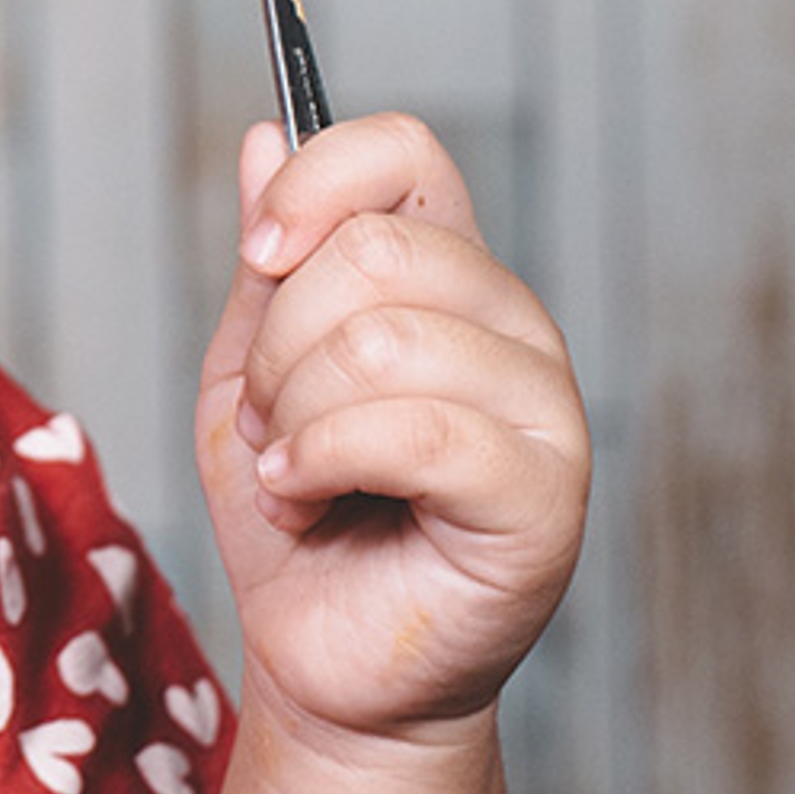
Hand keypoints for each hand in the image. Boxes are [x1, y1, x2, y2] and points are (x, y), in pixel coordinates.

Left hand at [194, 113, 587, 750]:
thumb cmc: (298, 517)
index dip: (313, 185)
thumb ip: (269, 262)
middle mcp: (511, 325)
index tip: (258, 254)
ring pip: (381, 339)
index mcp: (448, 277)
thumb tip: (267, 136)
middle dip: (278, 345)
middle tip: (276, 422)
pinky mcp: (542, 496)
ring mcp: (541, 408)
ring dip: (294, 418)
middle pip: (373, 249)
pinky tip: (311, 503)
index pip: (405, 153)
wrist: (320, 657)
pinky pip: (415, 432)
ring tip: (295, 474)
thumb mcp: (252, 369)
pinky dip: (321, 466)